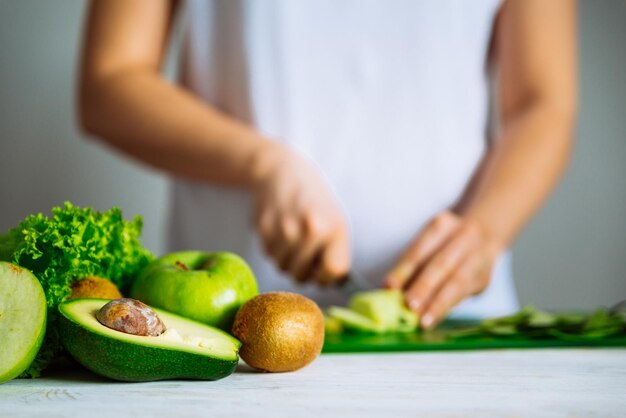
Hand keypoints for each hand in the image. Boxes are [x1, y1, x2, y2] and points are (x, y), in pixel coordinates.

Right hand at [252, 143, 350, 284]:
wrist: (282, 172)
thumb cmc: (314, 201)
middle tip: (306, 253)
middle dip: (305, 270)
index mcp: (333, 227)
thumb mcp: (336, 220)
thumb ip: (337, 252)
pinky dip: (275, 249)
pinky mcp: (264, 229)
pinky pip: (269, 256)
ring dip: (288, 260)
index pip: (333, 271)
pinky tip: (280, 231)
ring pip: (283, 268)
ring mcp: (284, 230)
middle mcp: (309, 230)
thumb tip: (333, 285)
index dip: (328, 275)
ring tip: (293, 239)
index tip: (324, 268)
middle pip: (304, 276)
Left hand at [384, 211, 502, 329]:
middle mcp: (464, 236)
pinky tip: (434, 319)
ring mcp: (478, 256)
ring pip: (457, 282)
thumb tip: (390, 290)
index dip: (404, 269)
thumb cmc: (444, 244)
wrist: (484, 236)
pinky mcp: (484, 277)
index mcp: (443, 225)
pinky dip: (447, 308)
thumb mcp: (428, 245)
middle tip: (409, 305)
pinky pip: (464, 294)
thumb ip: (411, 266)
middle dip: (424, 286)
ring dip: (438, 303)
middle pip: (440, 264)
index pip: (419, 249)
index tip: (389, 287)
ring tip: (423, 320)